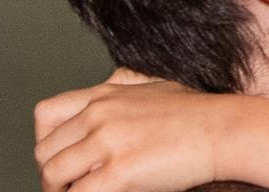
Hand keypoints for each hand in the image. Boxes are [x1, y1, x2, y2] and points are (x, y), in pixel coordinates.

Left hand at [34, 76, 236, 191]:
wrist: (223, 129)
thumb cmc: (196, 113)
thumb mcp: (152, 86)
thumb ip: (122, 90)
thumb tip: (104, 97)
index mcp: (105, 94)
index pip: (45, 114)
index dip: (47, 142)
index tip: (62, 157)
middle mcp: (100, 114)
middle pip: (45, 151)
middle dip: (54, 175)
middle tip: (73, 186)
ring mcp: (108, 142)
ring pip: (53, 176)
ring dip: (63, 191)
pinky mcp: (119, 171)